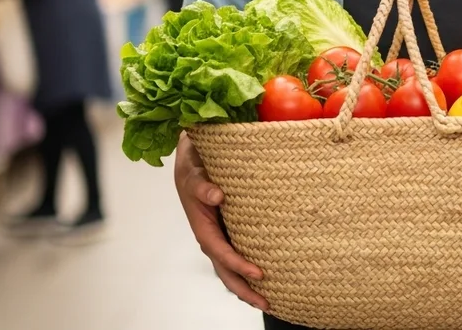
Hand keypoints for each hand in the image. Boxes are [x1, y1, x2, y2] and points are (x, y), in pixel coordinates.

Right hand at [174, 133, 267, 310]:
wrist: (193, 158)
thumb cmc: (194, 165)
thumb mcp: (193, 170)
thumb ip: (202, 185)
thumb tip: (216, 196)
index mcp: (202, 225)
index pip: (220, 251)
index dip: (238, 264)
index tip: (259, 274)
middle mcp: (210, 235)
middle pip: (225, 270)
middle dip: (244, 289)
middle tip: (267, 304)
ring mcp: (219, 236)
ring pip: (230, 268)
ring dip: (246, 286)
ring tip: (269, 301)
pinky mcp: (228, 231)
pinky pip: (237, 255)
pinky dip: (248, 271)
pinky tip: (266, 279)